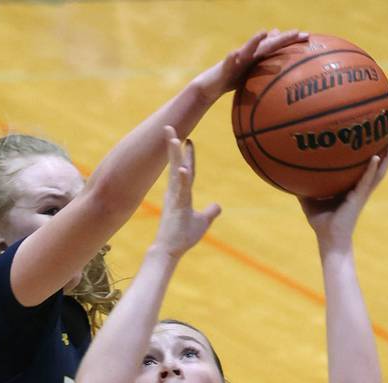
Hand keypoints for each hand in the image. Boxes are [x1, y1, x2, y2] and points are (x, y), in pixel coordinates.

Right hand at [154, 127, 220, 257]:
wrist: (169, 251)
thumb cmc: (182, 237)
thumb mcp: (201, 222)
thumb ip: (210, 212)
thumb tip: (218, 205)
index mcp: (180, 194)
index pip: (186, 171)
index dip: (187, 156)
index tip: (188, 140)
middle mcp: (175, 193)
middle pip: (176, 165)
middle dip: (173, 146)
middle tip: (169, 127)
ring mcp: (175, 199)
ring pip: (175, 172)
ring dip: (174, 155)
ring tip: (174, 137)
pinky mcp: (176, 208)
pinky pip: (181, 191)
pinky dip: (182, 180)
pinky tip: (184, 168)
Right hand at [196, 28, 308, 101]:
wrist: (214, 84)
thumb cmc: (233, 77)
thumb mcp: (252, 69)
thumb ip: (265, 59)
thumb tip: (276, 46)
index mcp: (258, 56)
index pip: (277, 45)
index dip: (291, 40)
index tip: (307, 37)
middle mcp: (250, 53)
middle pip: (268, 44)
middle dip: (281, 38)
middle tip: (297, 33)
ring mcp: (238, 59)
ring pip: (249, 49)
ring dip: (256, 40)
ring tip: (264, 33)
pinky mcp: (226, 66)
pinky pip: (229, 62)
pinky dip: (233, 58)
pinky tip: (236, 54)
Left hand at [300, 139, 387, 249]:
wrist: (329, 239)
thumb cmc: (322, 224)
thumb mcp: (310, 202)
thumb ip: (304, 189)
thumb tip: (291, 176)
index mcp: (352, 188)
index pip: (363, 168)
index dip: (370, 154)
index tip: (375, 138)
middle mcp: (360, 188)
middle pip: (377, 167)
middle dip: (385, 152)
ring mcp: (361, 193)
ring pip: (378, 172)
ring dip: (387, 158)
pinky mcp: (358, 198)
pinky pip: (367, 181)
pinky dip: (371, 170)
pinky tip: (375, 158)